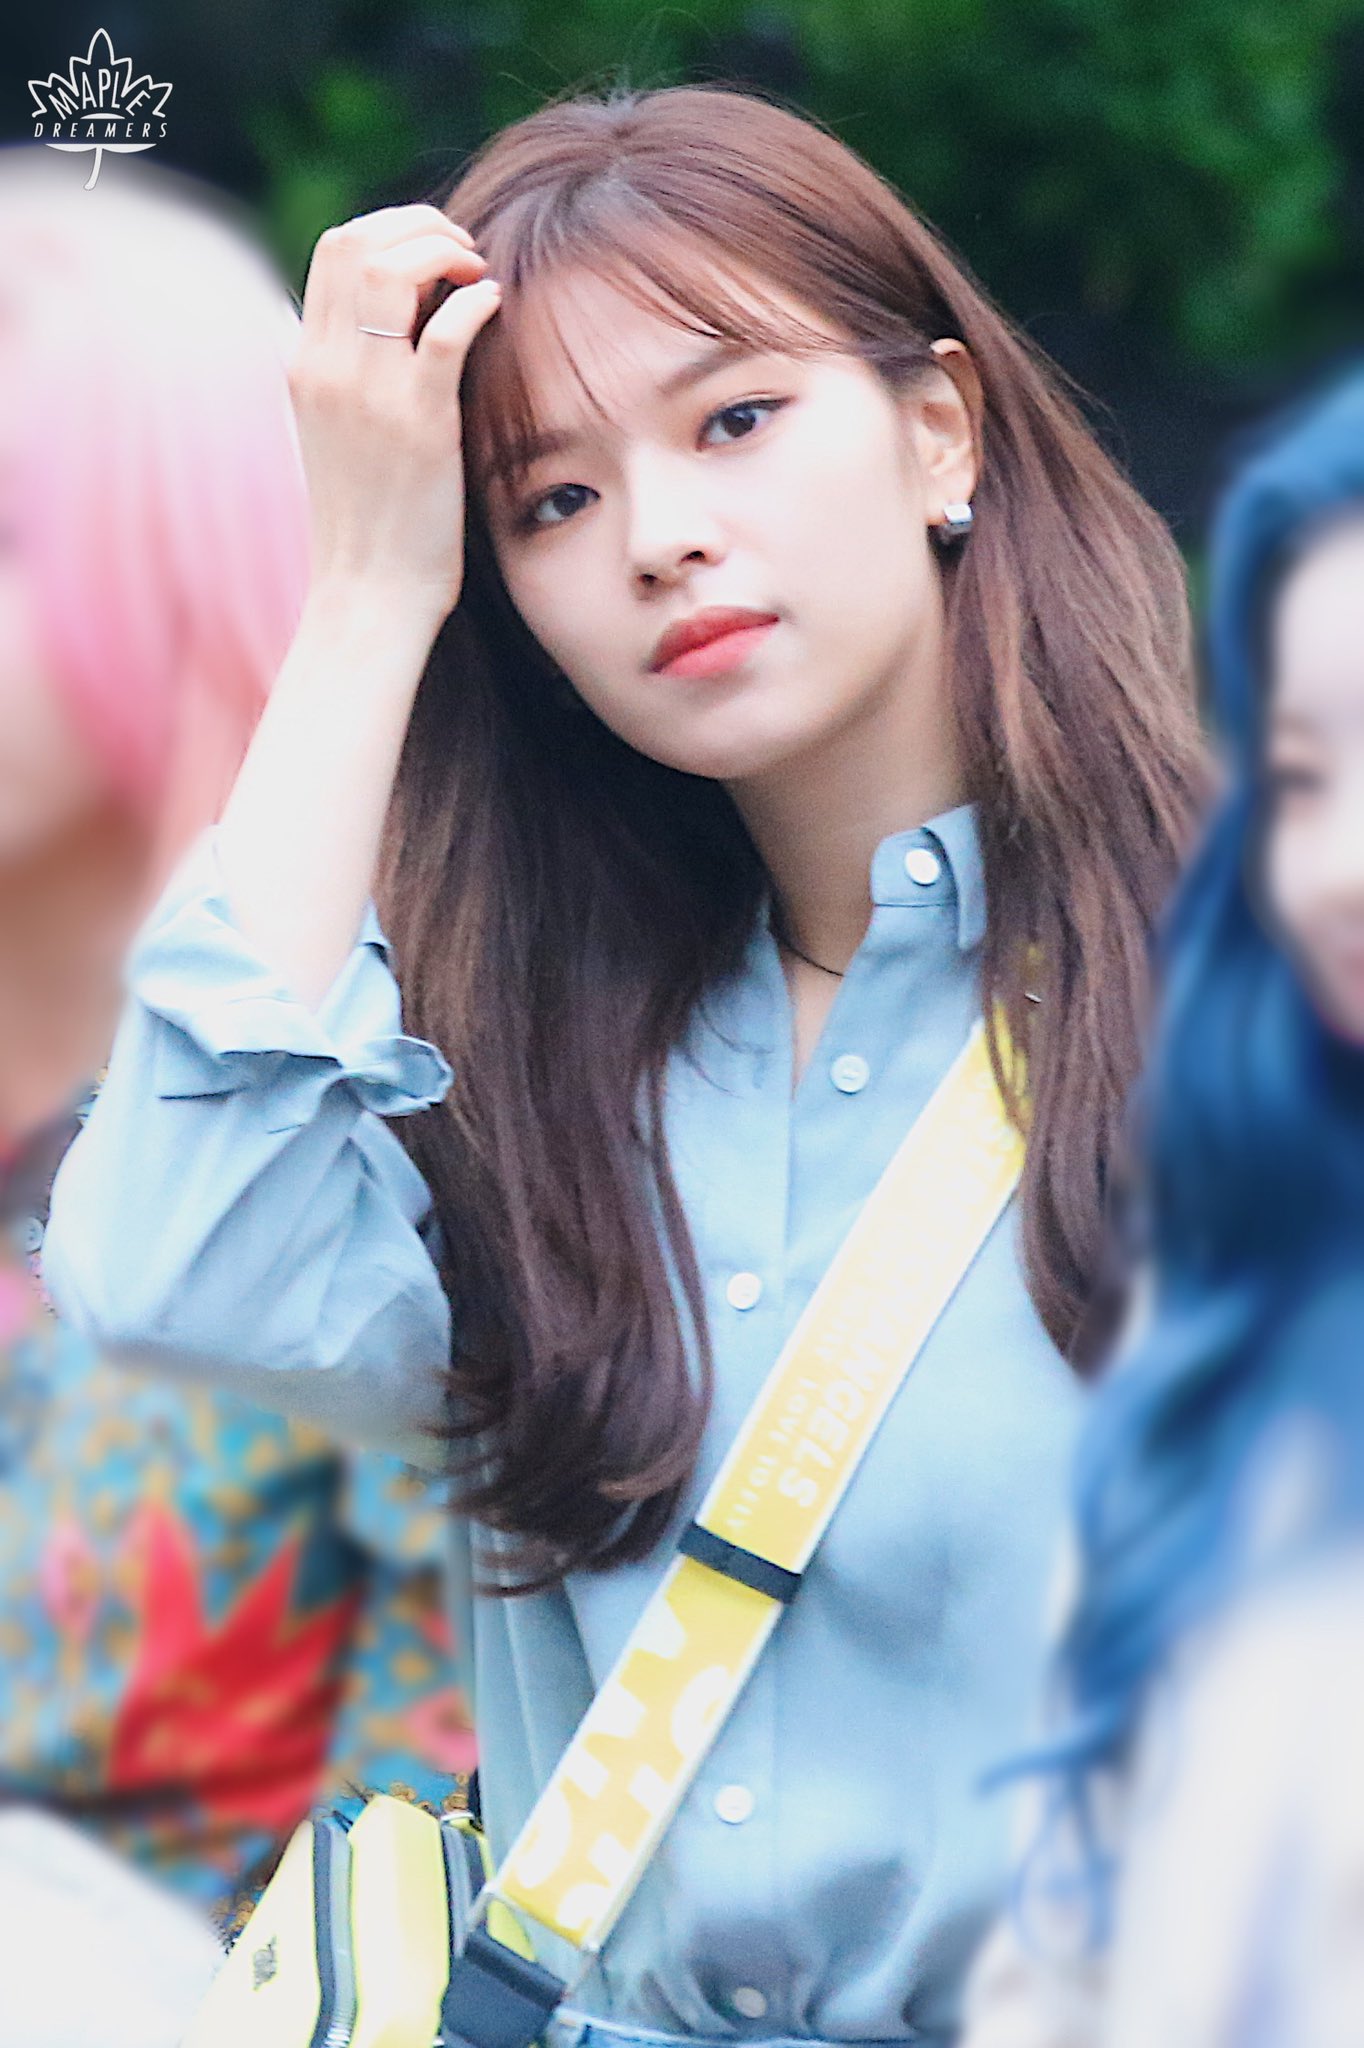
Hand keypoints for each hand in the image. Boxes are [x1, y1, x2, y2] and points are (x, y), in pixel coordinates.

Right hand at [288, 203, 502, 630]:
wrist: (368, 594)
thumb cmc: (370, 522)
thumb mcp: (343, 434)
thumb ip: (357, 376)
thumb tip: (401, 328)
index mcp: (307, 364)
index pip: (333, 249)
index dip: (391, 228)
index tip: (436, 253)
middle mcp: (327, 367)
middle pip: (357, 240)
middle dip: (420, 224)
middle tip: (466, 253)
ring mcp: (369, 394)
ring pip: (392, 268)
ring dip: (446, 252)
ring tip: (480, 275)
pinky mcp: (418, 425)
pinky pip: (445, 331)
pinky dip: (476, 302)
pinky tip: (496, 308)